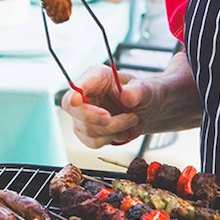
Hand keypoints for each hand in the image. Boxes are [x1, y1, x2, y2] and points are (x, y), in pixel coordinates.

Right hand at [62, 53, 202, 148]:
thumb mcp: (146, 89)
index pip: (77, 86)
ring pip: (88, 130)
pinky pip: (92, 142)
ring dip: (114, 130)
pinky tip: (123, 130)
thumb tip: (127, 96)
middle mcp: (84, 95)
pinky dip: (111, 139)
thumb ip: (137, 91)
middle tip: (128, 118)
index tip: (76, 100)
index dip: (73, 94)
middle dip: (99, 119)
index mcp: (95, 77)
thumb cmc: (142, 94)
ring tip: (133, 120)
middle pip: (75, 111)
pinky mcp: (87, 132)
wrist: (145, 110)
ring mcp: (82, 115)